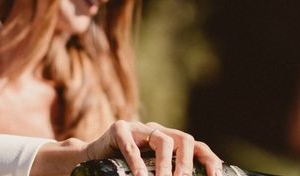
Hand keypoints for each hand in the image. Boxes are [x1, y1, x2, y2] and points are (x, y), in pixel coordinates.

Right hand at [85, 120, 222, 175]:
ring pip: (161, 140)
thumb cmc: (121, 169)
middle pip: (183, 139)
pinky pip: (131, 145)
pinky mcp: (118, 129)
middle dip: (187, 164)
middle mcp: (156, 130)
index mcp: (168, 140)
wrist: (89, 158)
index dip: (209, 160)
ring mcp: (138, 128)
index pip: (196, 146)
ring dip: (166, 166)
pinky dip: (137, 163)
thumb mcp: (149, 173)